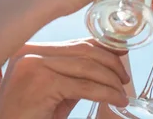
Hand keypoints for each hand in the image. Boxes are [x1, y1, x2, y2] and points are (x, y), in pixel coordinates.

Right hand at [0, 38, 130, 118]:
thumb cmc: (28, 117)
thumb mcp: (54, 90)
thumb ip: (74, 74)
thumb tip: (107, 62)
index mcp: (30, 49)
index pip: (76, 42)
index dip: (104, 47)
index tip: (122, 53)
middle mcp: (30, 52)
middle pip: (84, 50)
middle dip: (111, 63)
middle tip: (124, 79)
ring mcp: (35, 65)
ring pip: (88, 66)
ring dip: (111, 80)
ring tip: (122, 93)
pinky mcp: (42, 83)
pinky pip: (84, 86)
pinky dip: (106, 93)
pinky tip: (117, 100)